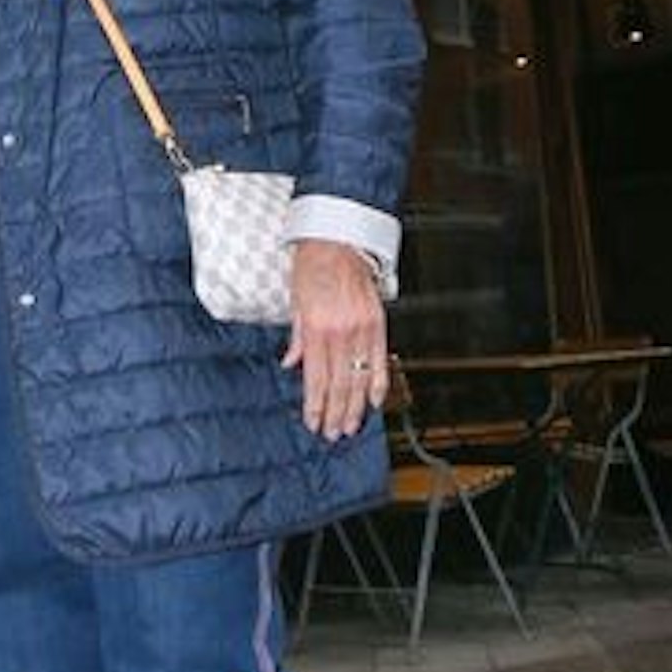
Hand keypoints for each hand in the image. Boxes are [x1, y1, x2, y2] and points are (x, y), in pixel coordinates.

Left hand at [281, 241, 386, 438]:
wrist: (337, 238)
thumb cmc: (312, 264)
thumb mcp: (294, 299)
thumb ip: (296, 336)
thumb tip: (291, 363)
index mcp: (315, 326)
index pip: (316, 377)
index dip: (315, 404)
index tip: (313, 422)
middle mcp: (339, 330)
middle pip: (338, 383)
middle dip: (335, 412)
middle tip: (332, 433)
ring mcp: (362, 327)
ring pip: (360, 376)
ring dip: (355, 405)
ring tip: (350, 425)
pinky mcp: (378, 321)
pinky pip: (380, 358)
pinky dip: (379, 381)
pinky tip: (374, 400)